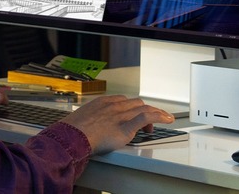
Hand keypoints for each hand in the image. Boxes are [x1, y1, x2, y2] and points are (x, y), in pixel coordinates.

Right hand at [59, 95, 174, 154]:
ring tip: (164, 119)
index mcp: (104, 103)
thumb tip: (91, 129)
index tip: (135, 113)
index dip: (132, 108)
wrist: (71, 136)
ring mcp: (121, 115)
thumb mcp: (82, 120)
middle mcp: (114, 106)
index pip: (124, 100)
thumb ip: (91, 121)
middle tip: (151, 120)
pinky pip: (146, 117)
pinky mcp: (126, 127)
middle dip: (146, 109)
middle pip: (136, 103)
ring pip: (144, 108)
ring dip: (156, 113)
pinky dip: (159, 116)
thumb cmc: (73, 132)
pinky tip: (167, 119)